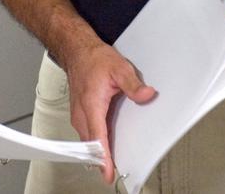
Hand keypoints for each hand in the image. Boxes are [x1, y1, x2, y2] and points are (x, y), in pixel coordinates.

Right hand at [61, 40, 156, 183]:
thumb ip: (134, 85)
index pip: (97, 136)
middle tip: (112, 171)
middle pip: (91, 144)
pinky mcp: (79, 115)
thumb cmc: (94, 59)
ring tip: (109, 162)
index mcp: (92, 104)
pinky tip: (104, 145)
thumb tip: (147, 95)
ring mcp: (79, 115)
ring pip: (88, 140)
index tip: (106, 172)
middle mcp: (82, 113)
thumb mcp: (120, 68)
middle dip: (101, 159)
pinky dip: (95, 142)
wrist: (78, 52)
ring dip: (97, 151)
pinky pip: (86, 134)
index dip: (103, 156)